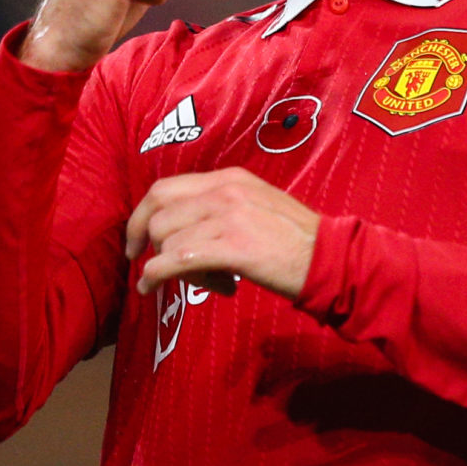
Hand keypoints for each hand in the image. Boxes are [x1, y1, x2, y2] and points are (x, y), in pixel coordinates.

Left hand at [124, 168, 320, 300]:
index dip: (141, 213)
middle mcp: (224, 190)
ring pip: (166, 237)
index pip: (165, 187)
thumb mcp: (257, 205)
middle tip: (140, 262)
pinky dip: (155, 275)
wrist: (330, 258)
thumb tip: (184, 229)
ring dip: (167, 264)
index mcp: (228, 178)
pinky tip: (153, 287)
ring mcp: (228, 217)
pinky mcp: (232, 247)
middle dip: (142, 237)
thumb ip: (221, 208)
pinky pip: (176, 259)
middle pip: (158, 209)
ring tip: (197, 281)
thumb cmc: (296, 240)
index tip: (136, 239)